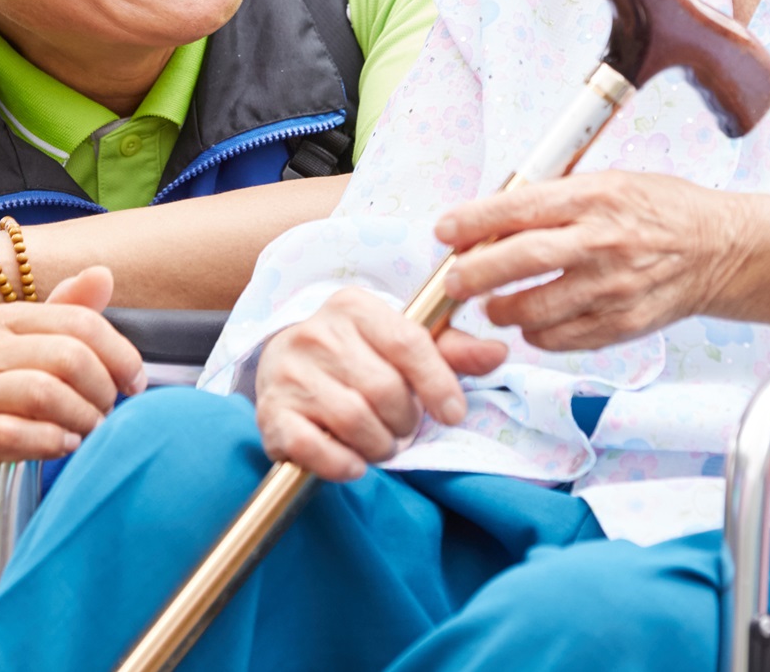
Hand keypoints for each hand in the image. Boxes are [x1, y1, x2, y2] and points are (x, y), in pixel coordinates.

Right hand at [0, 266, 146, 529]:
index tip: (134, 383)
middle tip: (108, 412)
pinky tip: (66, 446)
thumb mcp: (43, 353)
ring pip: (43, 393)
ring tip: (91, 431)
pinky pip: (13, 435)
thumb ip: (73, 314)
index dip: (120, 354)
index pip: (79, 322)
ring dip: (82, 417)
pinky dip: (51, 441)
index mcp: (3, 320)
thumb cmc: (12, 402)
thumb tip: (102, 274)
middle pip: (68, 356)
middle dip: (102, 388)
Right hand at [253, 288, 507, 481]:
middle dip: (405, 421)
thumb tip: (498, 352)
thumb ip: (450, 350)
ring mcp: (290, 372)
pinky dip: (341, 464)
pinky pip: (313, 447)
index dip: (438, 384)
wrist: (285, 366)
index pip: (408, 342)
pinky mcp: (271, 412)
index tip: (454, 414)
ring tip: (380, 443)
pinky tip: (354, 463)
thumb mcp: (400, 343)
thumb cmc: (357, 356)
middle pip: (384, 389)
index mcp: (354, 306)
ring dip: (379, 446)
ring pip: (354, 420)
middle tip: (403, 428)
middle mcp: (317, 333)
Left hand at [434, 171, 769, 349]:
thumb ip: (555, 199)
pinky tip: (532, 323)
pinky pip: (563, 338)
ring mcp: (613, 287)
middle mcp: (601, 242)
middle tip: (455, 282)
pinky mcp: (624, 323)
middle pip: (520, 261)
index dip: (473, 221)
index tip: (445, 231)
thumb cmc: (660, 210)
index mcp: (594, 197)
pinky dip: (538, 335)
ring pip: (536, 309)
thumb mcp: (609, 182)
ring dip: (503, 311)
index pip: (518, 208)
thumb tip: (493, 217)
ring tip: (493, 305)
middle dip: (475, 273)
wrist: (721, 249)